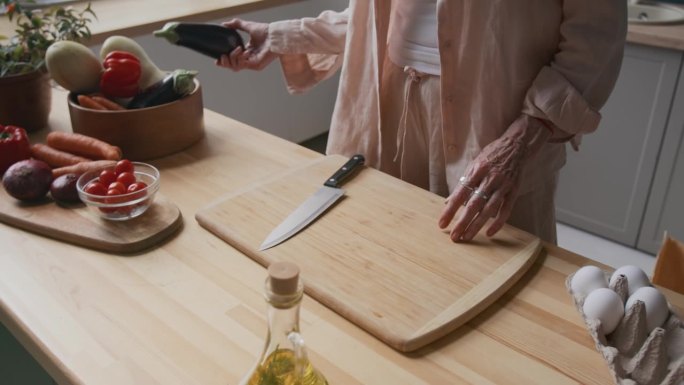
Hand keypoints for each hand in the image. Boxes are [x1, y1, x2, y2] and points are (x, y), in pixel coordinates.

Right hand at [216, 19, 277, 70]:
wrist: (274, 34)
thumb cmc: (265, 31)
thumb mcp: (247, 26)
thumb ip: (236, 24)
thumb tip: (224, 24)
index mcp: (245, 52)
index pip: (232, 60)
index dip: (223, 61)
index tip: (217, 59)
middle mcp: (248, 59)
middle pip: (232, 67)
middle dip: (225, 62)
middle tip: (223, 55)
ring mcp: (252, 63)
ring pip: (236, 67)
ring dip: (233, 58)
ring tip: (238, 49)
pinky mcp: (256, 65)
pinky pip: (244, 65)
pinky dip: (241, 58)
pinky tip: (245, 50)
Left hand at [438, 115, 551, 240]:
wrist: (517, 145)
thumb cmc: (491, 155)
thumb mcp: (474, 164)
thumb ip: (463, 183)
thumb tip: (448, 201)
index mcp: (477, 170)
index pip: (460, 194)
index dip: (450, 210)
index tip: (442, 223)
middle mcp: (490, 178)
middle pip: (474, 204)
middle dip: (463, 222)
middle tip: (454, 237)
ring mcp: (504, 185)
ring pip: (489, 209)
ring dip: (477, 225)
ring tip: (467, 237)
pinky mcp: (514, 191)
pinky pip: (506, 210)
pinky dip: (498, 222)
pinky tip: (489, 232)